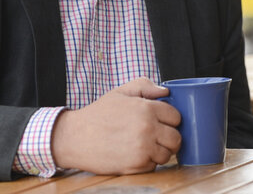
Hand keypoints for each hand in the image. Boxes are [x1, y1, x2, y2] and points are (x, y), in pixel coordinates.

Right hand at [51, 77, 181, 174]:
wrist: (76, 137)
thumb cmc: (98, 114)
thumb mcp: (120, 92)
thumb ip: (144, 86)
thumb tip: (165, 91)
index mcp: (146, 108)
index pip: (176, 117)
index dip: (170, 119)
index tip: (162, 122)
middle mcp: (147, 129)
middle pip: (176, 138)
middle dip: (169, 137)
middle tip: (158, 136)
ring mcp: (142, 149)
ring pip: (167, 154)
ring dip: (159, 151)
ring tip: (145, 145)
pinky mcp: (135, 166)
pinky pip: (153, 166)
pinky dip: (147, 162)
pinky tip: (135, 153)